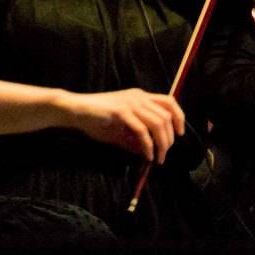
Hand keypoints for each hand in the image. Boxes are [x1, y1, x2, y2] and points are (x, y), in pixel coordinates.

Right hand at [59, 88, 184, 162]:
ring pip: (158, 122)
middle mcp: (138, 97)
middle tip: (164, 154)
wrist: (75, 110)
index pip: (168, 101)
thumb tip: (149, 152)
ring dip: (162, 143)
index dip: (179, 117)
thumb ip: (135, 138)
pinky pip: (142, 131)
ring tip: (158, 158)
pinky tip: (146, 155)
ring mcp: (130, 103)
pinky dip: (147, 145)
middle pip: (166, 115)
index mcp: (139, 96)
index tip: (179, 134)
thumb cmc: (95, 119)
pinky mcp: (121, 112)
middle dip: (170, 138)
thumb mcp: (120, 130)